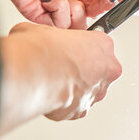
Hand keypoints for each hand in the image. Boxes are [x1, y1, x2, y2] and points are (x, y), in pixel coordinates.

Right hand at [0, 22, 121, 137]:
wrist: (32, 76)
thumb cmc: (42, 51)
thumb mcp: (45, 29)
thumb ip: (54, 36)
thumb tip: (41, 37)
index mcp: (103, 45)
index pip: (97, 44)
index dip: (80, 47)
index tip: (69, 49)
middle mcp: (106, 70)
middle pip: (98, 68)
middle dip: (81, 69)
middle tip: (60, 66)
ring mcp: (96, 92)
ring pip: (88, 89)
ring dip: (74, 87)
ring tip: (52, 81)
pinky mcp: (82, 110)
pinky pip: (75, 106)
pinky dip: (64, 102)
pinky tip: (49, 94)